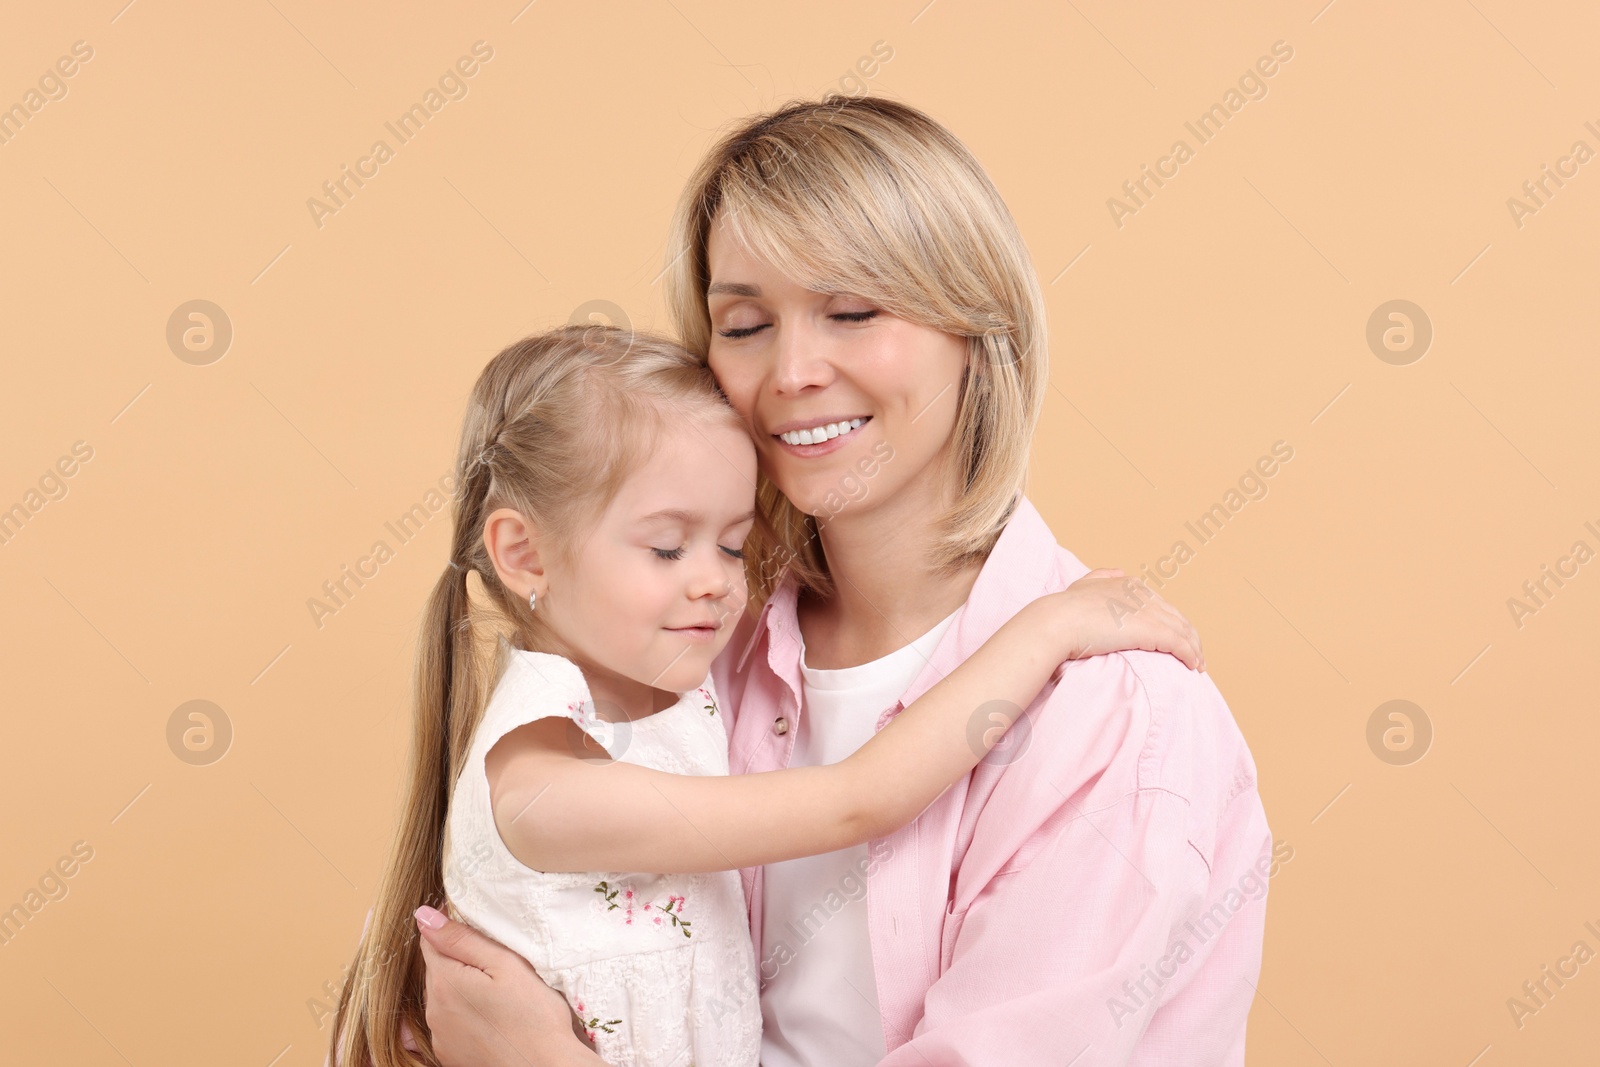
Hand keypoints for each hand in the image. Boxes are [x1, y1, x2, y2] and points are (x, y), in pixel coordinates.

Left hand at [416, 904, 594, 1066]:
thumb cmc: (535, 1016)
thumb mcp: (505, 965)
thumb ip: (462, 939)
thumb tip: (424, 916)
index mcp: (445, 982)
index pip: (429, 940)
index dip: (450, 926)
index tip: (477, 925)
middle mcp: (434, 1011)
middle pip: (435, 968)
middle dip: (456, 957)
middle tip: (494, 957)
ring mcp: (440, 1036)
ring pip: (441, 995)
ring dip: (459, 985)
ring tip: (494, 987)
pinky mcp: (449, 1054)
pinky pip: (448, 1021)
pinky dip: (462, 1012)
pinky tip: (490, 1013)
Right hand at [1048, 568, 1205, 670]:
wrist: (1059, 621)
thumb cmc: (1066, 608)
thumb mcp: (1084, 583)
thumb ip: (1102, 576)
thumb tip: (1119, 572)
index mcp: (1131, 585)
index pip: (1162, 606)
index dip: (1172, 622)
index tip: (1176, 637)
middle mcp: (1145, 595)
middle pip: (1178, 618)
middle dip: (1189, 636)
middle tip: (1195, 654)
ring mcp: (1149, 612)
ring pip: (1184, 632)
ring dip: (1194, 649)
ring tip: (1198, 665)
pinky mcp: (1152, 630)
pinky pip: (1180, 645)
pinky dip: (1190, 655)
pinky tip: (1193, 666)